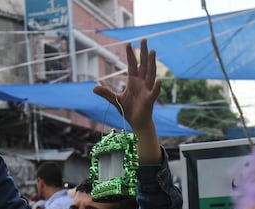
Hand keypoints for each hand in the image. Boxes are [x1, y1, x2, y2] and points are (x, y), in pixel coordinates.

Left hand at [93, 39, 161, 163]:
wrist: (137, 123)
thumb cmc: (129, 110)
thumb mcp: (116, 100)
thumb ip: (106, 94)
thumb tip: (94, 88)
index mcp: (133, 81)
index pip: (132, 65)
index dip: (131, 55)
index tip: (128, 43)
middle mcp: (142, 83)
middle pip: (143, 65)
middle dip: (144, 53)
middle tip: (144, 39)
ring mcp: (147, 90)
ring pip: (150, 74)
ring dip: (152, 64)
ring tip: (153, 52)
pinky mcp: (149, 100)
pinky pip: (154, 93)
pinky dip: (157, 87)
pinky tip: (160, 81)